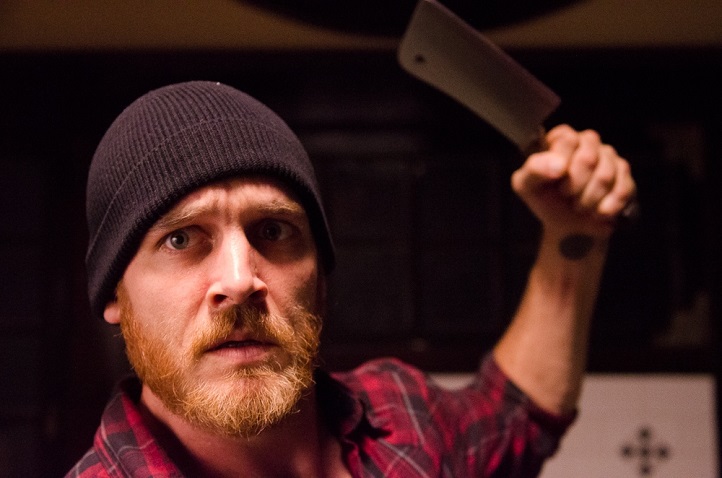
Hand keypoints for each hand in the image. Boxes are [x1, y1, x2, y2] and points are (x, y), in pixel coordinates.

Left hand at [511, 124, 635, 239]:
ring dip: (589, 199)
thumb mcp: (526, 185)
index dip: (562, 164)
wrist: (566, 224)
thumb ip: (534, 169)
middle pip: (588, 158)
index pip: (567, 139)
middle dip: (575, 186)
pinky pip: (623, 188)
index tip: (556, 182)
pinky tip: (597, 212)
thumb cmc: (544, 198)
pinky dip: (607, 207)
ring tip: (579, 206)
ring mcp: (608, 156)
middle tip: (567, 197)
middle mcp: (587, 142)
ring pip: (606, 175)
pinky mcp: (624, 174)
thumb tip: (560, 166)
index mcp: (561, 139)